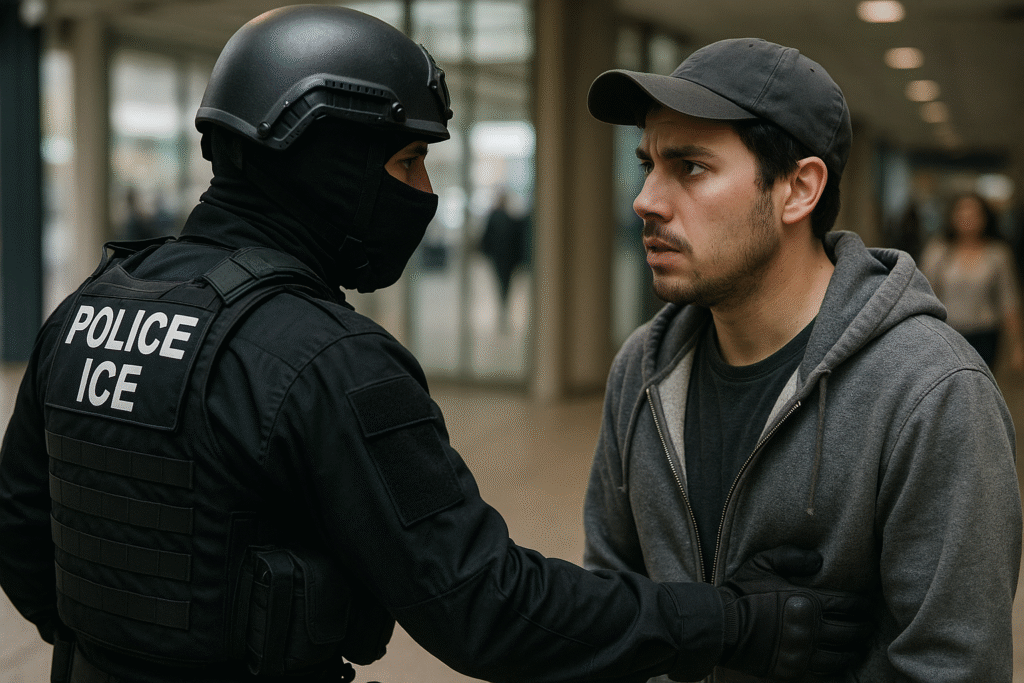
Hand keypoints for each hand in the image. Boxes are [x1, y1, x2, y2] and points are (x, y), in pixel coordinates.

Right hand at [716, 546, 871, 679]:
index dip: (861, 605)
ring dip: (854, 650)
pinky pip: (824, 672)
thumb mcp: (763, 563)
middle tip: (869, 625)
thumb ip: (792, 557)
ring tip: (859, 646)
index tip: (866, 604)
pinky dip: (837, 667)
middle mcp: (810, 629)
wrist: (721, 625)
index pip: (846, 604)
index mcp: (807, 601)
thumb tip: (819, 560)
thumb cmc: (742, 592)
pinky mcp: (793, 669)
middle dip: (863, 628)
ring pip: (842, 655)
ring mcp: (803, 652)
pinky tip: (840, 662)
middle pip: (850, 631)